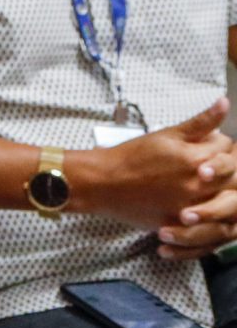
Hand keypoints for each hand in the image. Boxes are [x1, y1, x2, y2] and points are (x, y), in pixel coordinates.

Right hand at [74, 99, 234, 226]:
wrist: (103, 183)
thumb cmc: (131, 157)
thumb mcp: (166, 134)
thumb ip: (200, 122)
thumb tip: (224, 102)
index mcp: (196, 157)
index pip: (227, 147)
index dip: (218, 143)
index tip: (205, 144)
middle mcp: (199, 183)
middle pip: (234, 175)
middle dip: (224, 167)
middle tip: (204, 164)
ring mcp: (192, 206)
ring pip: (226, 201)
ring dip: (218, 190)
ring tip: (199, 183)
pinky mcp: (184, 225)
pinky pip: (209, 223)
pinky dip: (207, 213)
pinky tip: (194, 203)